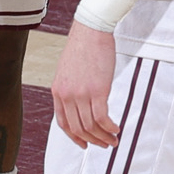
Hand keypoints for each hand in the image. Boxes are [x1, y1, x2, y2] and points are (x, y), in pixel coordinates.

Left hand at [51, 23, 120, 148]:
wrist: (91, 30)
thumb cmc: (83, 45)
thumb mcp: (68, 70)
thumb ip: (71, 88)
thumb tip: (80, 102)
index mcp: (58, 91)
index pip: (63, 122)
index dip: (74, 137)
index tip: (84, 143)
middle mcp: (67, 96)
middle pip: (78, 128)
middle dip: (92, 140)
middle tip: (104, 144)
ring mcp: (81, 94)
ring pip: (91, 126)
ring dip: (103, 137)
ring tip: (113, 139)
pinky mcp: (98, 90)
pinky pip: (102, 118)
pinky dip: (110, 127)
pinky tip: (116, 128)